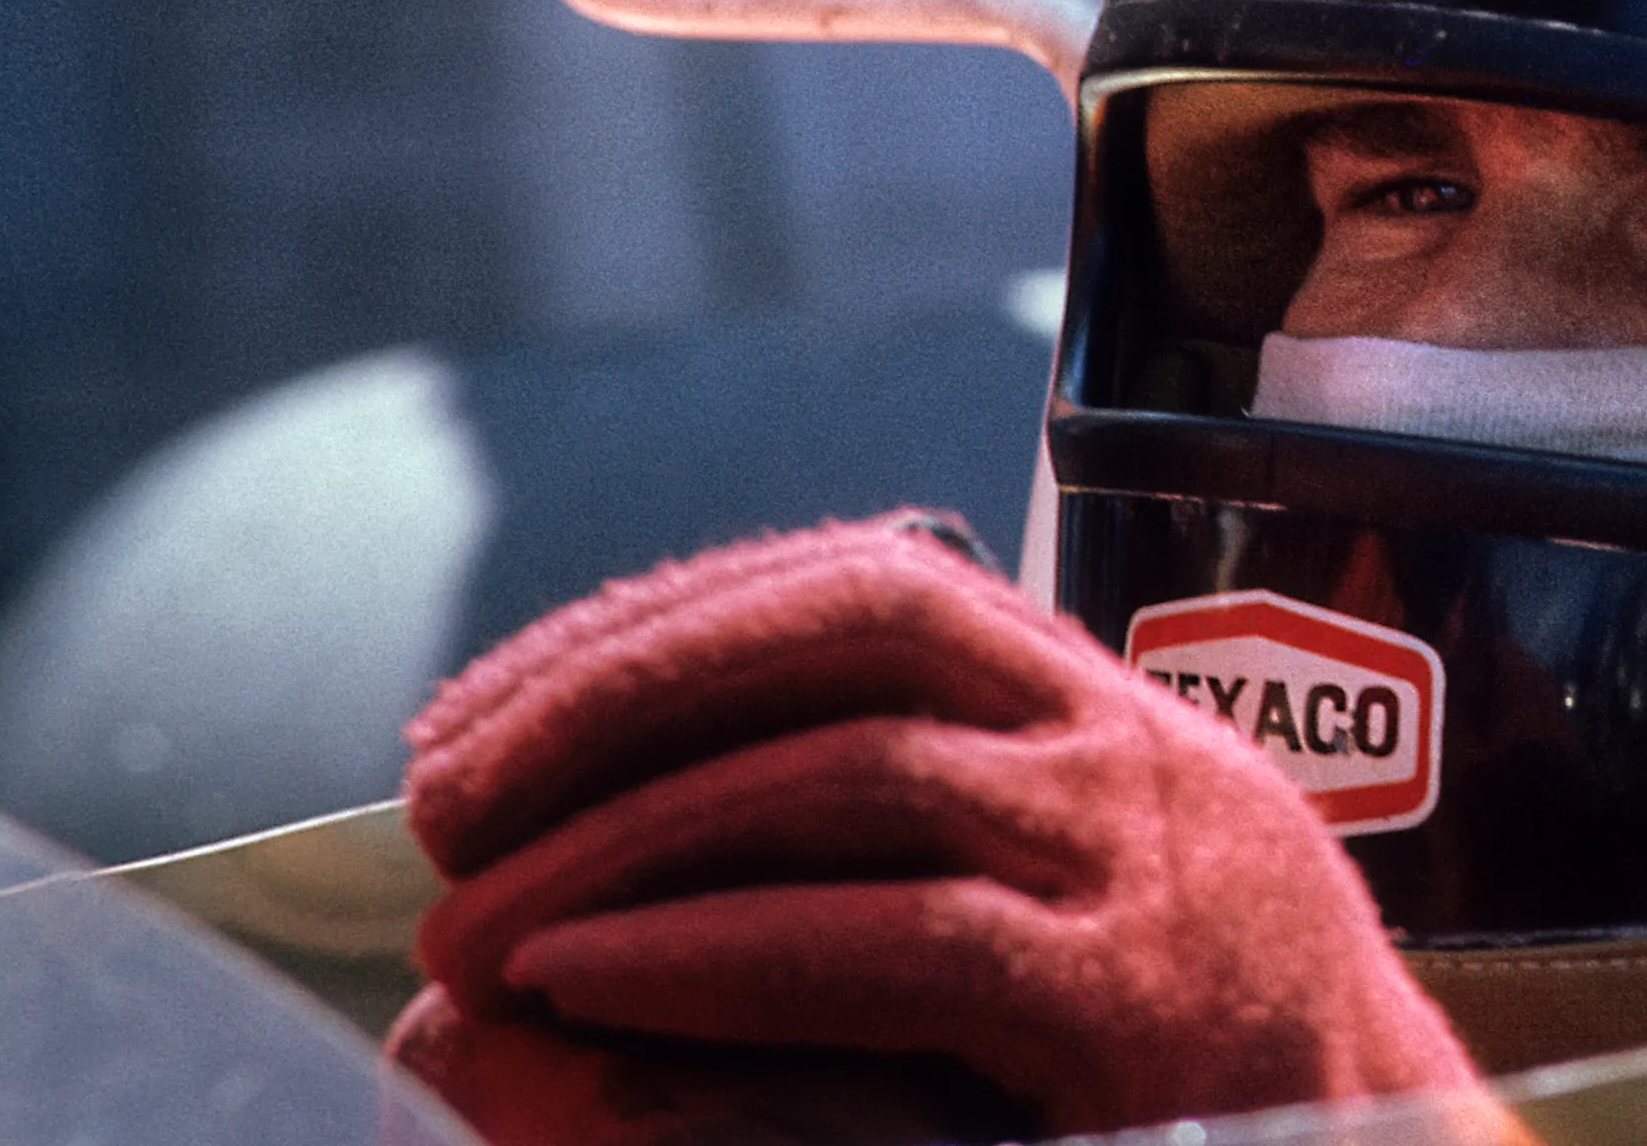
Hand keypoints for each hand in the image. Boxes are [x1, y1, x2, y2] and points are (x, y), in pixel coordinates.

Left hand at [388, 514, 1484, 1141]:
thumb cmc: (1205, 1062)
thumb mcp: (1072, 903)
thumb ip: (912, 843)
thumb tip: (634, 841)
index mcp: (1102, 710)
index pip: (865, 584)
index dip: (661, 624)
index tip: (483, 709)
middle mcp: (1127, 752)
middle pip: (855, 629)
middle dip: (625, 687)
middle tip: (441, 790)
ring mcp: (1141, 868)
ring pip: (861, 772)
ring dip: (635, 832)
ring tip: (472, 917)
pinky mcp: (1134, 1004)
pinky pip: (903, 941)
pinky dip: (724, 951)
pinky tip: (586, 978)